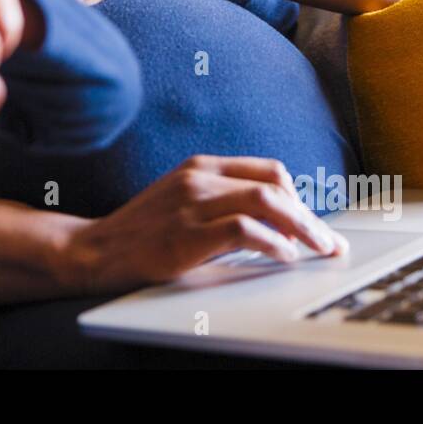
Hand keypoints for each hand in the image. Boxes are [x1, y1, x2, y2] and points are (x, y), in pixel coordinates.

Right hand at [60, 155, 347, 292]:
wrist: (95, 250)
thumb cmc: (141, 232)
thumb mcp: (181, 201)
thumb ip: (220, 201)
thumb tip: (274, 224)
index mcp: (201, 166)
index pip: (268, 170)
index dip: (299, 198)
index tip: (314, 224)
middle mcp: (199, 177)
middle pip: (275, 185)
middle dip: (310, 217)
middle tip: (328, 243)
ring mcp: (193, 203)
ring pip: (267, 202)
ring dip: (302, 228)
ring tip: (316, 250)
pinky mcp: (188, 233)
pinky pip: (245, 229)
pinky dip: (273, 243)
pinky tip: (282, 257)